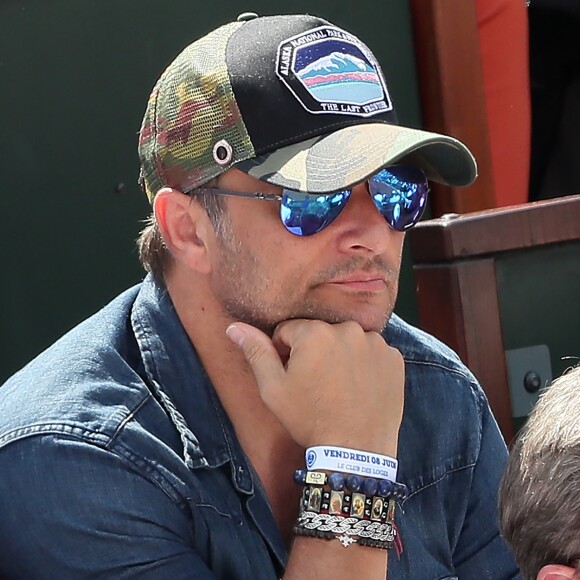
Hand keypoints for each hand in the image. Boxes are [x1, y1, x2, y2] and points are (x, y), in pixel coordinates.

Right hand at [226, 319, 403, 455]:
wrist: (356, 452)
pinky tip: (359, 388)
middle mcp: (348, 329)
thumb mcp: (273, 389)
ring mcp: (376, 343)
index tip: (293, 377)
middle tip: (316, 385)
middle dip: (314, 353)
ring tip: (339, 388)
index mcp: (315, 333)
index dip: (284, 354)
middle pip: (319, 334)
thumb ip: (256, 352)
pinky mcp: (394, 358)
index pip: (288, 331)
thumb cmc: (309, 420)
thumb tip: (234, 328)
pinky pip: (371, 352)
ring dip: (340, 356)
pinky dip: (364, 364)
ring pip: (346, 341)